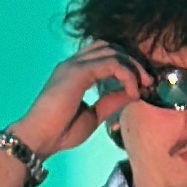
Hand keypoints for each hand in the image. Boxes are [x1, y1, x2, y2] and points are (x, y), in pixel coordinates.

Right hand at [0, 42, 135, 168]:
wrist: (39, 138)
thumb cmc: (60, 131)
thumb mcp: (94, 115)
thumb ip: (110, 101)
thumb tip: (131, 93)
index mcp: (75, 72)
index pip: (104, 55)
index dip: (126, 65)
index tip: (141, 85)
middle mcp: (73, 64)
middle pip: (110, 47)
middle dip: (132, 61)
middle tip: (147, 81)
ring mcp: (74, 66)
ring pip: (112, 52)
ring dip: (132, 66)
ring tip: (143, 85)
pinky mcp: (78, 72)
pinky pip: (111, 64)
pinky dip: (127, 75)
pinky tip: (132, 92)